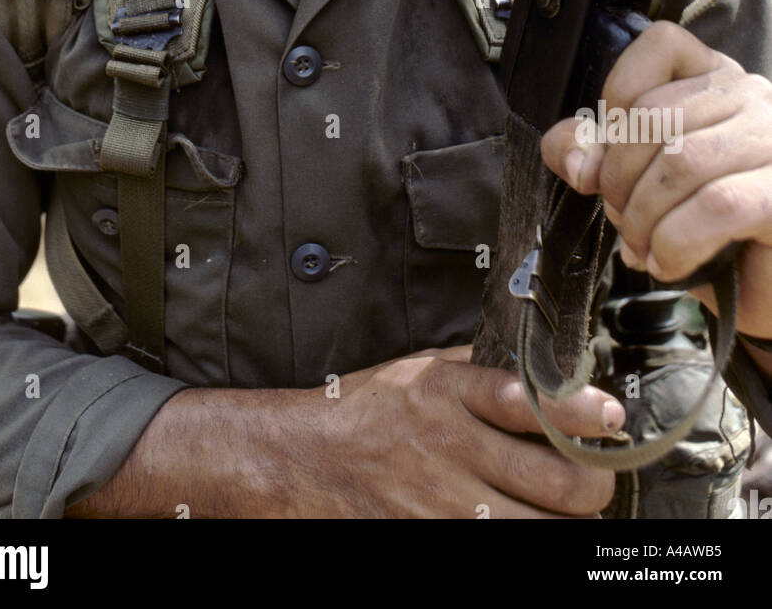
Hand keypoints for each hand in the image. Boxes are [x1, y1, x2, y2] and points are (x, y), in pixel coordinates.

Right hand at [309, 343, 621, 517]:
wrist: (306, 460)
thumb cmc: (365, 410)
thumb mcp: (419, 370)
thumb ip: (476, 369)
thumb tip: (537, 366)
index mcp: (448, 393)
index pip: (529, 401)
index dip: (582, 411)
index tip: (611, 415)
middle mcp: (452, 448)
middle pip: (558, 481)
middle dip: (595, 483)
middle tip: (598, 476)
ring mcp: (446, 504)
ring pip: (542, 529)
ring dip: (569, 522)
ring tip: (570, 510)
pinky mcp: (436, 539)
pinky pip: (505, 551)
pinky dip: (529, 539)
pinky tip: (531, 526)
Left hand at [540, 20, 771, 338]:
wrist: (765, 291)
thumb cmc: (708, 232)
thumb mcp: (642, 182)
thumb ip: (599, 153)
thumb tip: (578, 160)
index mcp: (718, 79)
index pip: (661, 45)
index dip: (616, 101)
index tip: (609, 158)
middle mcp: (754, 97)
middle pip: (654, 112)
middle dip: (619, 178)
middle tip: (624, 221)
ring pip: (681, 161)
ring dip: (643, 220)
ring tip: (645, 249)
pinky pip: (716, 206)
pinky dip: (676, 243)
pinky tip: (672, 263)